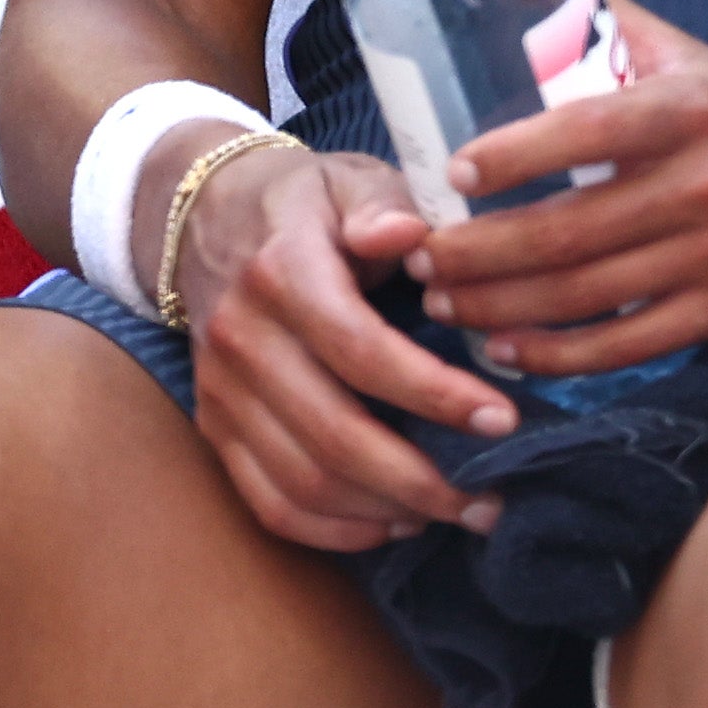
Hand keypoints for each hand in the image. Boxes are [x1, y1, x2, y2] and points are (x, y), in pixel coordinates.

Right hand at [174, 134, 519, 552]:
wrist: (206, 218)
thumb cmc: (308, 201)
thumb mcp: (353, 179)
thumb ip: (386, 206)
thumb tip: (411, 235)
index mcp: (283, 271)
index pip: (360, 350)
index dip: (433, 393)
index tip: (501, 419)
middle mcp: (242, 338)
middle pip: (332, 435)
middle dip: (421, 478)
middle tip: (492, 497)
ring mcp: (221, 391)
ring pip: (302, 482)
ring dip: (385, 512)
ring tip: (457, 513)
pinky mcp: (214, 427)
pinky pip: (268, 502)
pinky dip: (333, 529)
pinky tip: (394, 523)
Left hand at [414, 0, 707, 376]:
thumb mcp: (677, 49)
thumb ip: (585, 5)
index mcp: (690, 107)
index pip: (591, 130)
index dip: (517, 154)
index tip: (452, 171)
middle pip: (572, 230)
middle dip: (480, 251)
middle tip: (420, 254)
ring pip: (588, 295)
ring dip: (502, 305)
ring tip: (443, 300)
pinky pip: (629, 345)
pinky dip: (560, 355)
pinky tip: (507, 348)